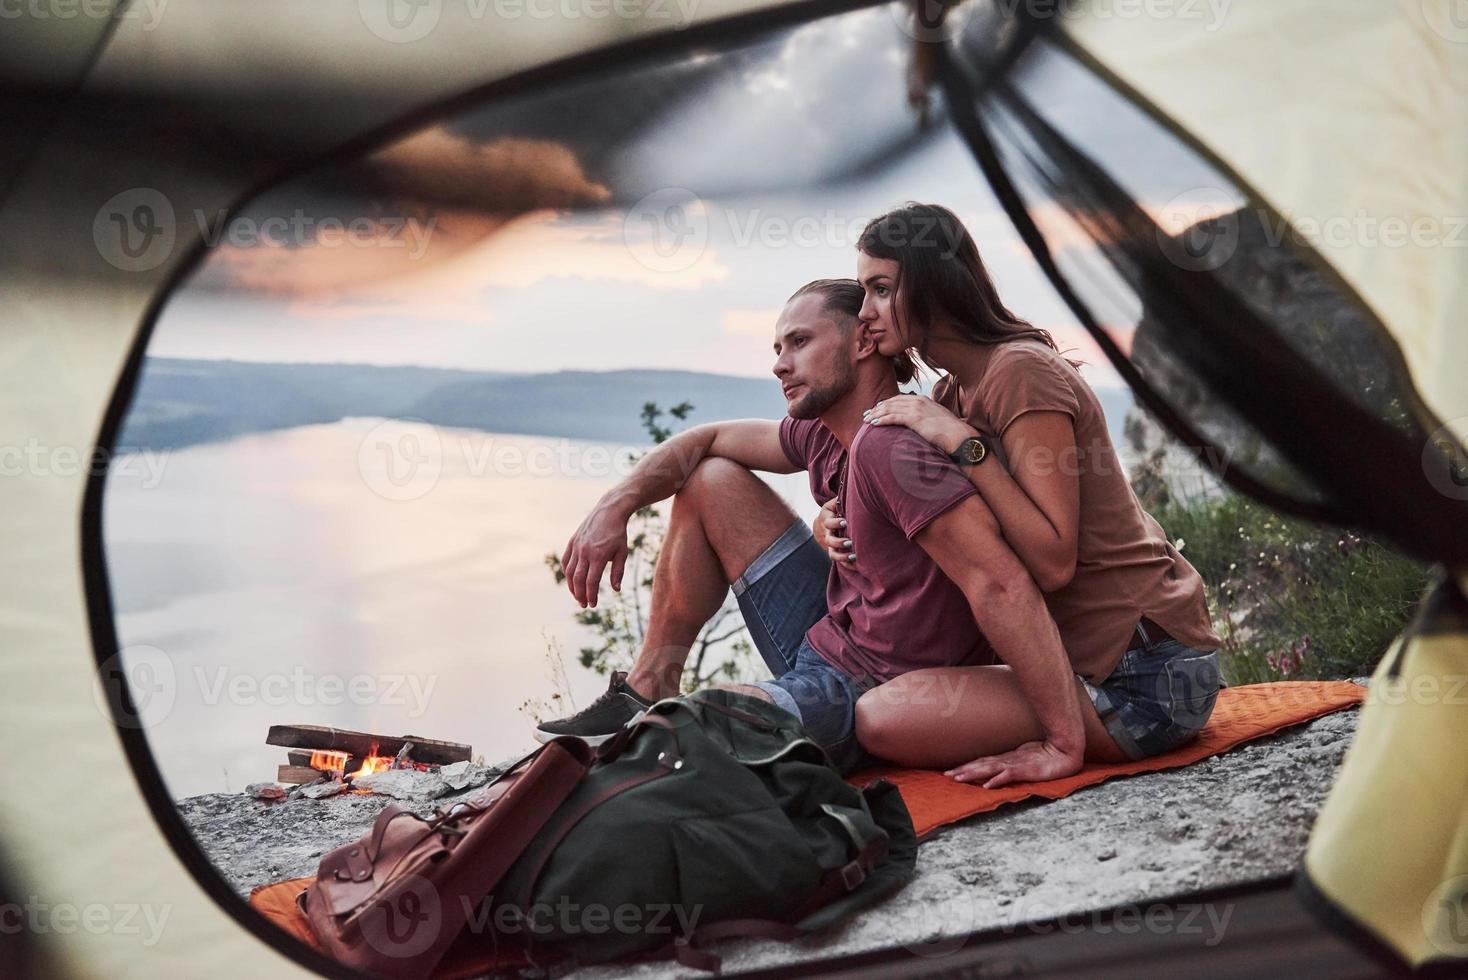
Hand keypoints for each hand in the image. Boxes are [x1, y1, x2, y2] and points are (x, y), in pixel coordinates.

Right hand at [560, 504, 629, 607]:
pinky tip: (572, 580)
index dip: (591, 595)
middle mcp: (584, 552)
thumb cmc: (618, 533)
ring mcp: (576, 546)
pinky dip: (567, 572)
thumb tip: (615, 590)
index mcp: (598, 556)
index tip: (593, 604)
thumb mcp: (622, 553)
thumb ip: (618, 572)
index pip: (591, 581)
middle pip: (578, 579)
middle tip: (584, 604)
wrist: (609, 511)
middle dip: (580, 594)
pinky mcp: (572, 541)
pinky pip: (566, 561)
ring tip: (577, 595)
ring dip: (572, 586)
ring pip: (569, 571)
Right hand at [813, 497, 854, 564]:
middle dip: (839, 542)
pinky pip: (838, 560)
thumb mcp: (832, 504)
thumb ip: (838, 500)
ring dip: (842, 556)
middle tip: (849, 542)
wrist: (821, 525)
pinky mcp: (834, 552)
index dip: (836, 523)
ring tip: (853, 556)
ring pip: (832, 553)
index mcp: (826, 520)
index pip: (829, 522)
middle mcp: (827, 534)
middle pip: (830, 540)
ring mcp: (829, 544)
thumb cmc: (832, 511)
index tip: (845, 522)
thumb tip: (849, 490)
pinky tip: (856, 565)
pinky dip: (846, 564)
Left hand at [863, 395, 975, 454]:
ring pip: (889, 409)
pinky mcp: (914, 419)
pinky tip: (873, 424)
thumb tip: (920, 425)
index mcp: (923, 400)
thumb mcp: (937, 419)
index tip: (877, 408)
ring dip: (876, 414)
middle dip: (877, 408)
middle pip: (892, 402)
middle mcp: (918, 401)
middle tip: (866, 413)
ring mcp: (916, 409)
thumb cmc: (950, 431)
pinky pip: (893, 417)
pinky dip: (881, 420)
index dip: (887, 403)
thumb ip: (926, 418)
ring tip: (866, 419)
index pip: (900, 399)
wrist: (959, 435)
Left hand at [944, 739, 1082, 787]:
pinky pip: (1008, 775)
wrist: (1064, 752)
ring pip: (989, 769)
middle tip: (946, 775)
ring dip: (973, 773)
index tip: (952, 772)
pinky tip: (987, 786)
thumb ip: (1013, 765)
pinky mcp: (1025, 770)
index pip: (983, 763)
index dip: (967, 767)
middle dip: (963, 770)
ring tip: (958, 778)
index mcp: (1007, 759)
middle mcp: (1008, 760)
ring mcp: (1016, 764)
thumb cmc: (1046, 754)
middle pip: (981, 765)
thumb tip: (1000, 772)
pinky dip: (997, 780)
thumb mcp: (1025, 760)